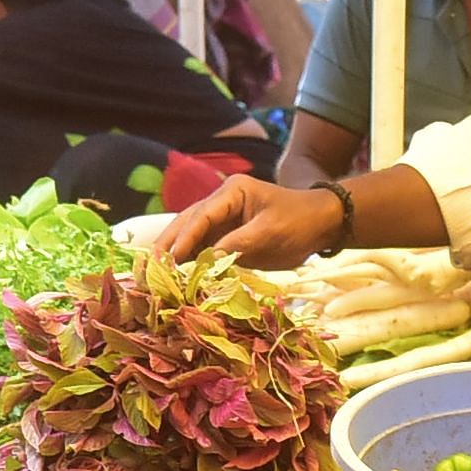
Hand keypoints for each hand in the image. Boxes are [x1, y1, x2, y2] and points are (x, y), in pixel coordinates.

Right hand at [158, 175, 349, 271]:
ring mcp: (223, 220)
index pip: (201, 215)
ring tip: (156, 274)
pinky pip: (204, 250)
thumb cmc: (299, 222)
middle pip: (187, 223)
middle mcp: (222, 203)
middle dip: (168, 244)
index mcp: (232, 192)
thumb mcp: (269, 233)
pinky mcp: (227, 237)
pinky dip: (190, 263)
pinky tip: (178, 278)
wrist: (322, 224)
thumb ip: (237, 245)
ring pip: (191, 236)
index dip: (184, 238)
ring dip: (175, 255)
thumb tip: (207, 261)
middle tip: (149, 267)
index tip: (171, 259)